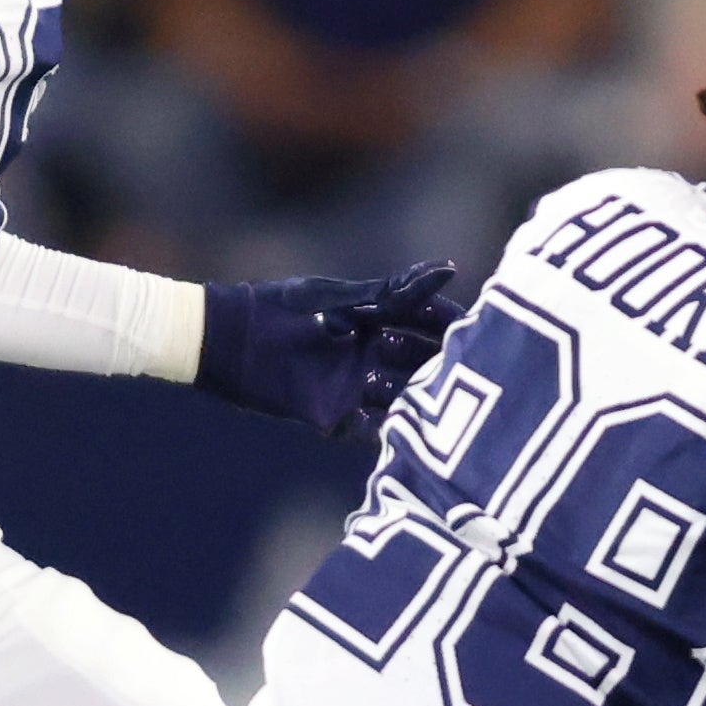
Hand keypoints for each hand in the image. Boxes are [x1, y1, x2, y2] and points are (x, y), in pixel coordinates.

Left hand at [195, 262, 463, 438]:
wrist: (223, 337)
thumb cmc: (274, 307)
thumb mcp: (334, 296)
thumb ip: (388, 291)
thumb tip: (446, 271)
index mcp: (374, 318)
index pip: (428, 324)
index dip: (453, 327)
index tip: (482, 329)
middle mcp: (370, 355)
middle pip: (423, 365)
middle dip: (446, 368)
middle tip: (472, 372)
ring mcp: (353, 387)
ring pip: (403, 399)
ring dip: (419, 399)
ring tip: (435, 398)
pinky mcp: (331, 416)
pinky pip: (369, 431)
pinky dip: (389, 432)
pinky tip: (410, 434)